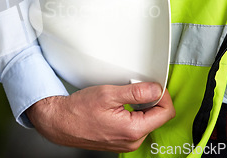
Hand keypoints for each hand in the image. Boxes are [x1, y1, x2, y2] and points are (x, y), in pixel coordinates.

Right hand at [26, 82, 174, 152]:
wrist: (60, 122)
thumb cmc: (78, 110)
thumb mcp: (108, 94)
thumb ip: (136, 92)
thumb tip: (156, 89)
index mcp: (133, 129)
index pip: (165, 112)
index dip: (163, 95)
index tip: (154, 85)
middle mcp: (133, 140)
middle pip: (157, 116)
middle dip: (150, 99)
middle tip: (133, 88)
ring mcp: (127, 142)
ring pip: (146, 120)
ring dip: (140, 106)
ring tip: (122, 97)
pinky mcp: (121, 141)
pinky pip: (135, 125)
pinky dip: (132, 113)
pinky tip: (118, 106)